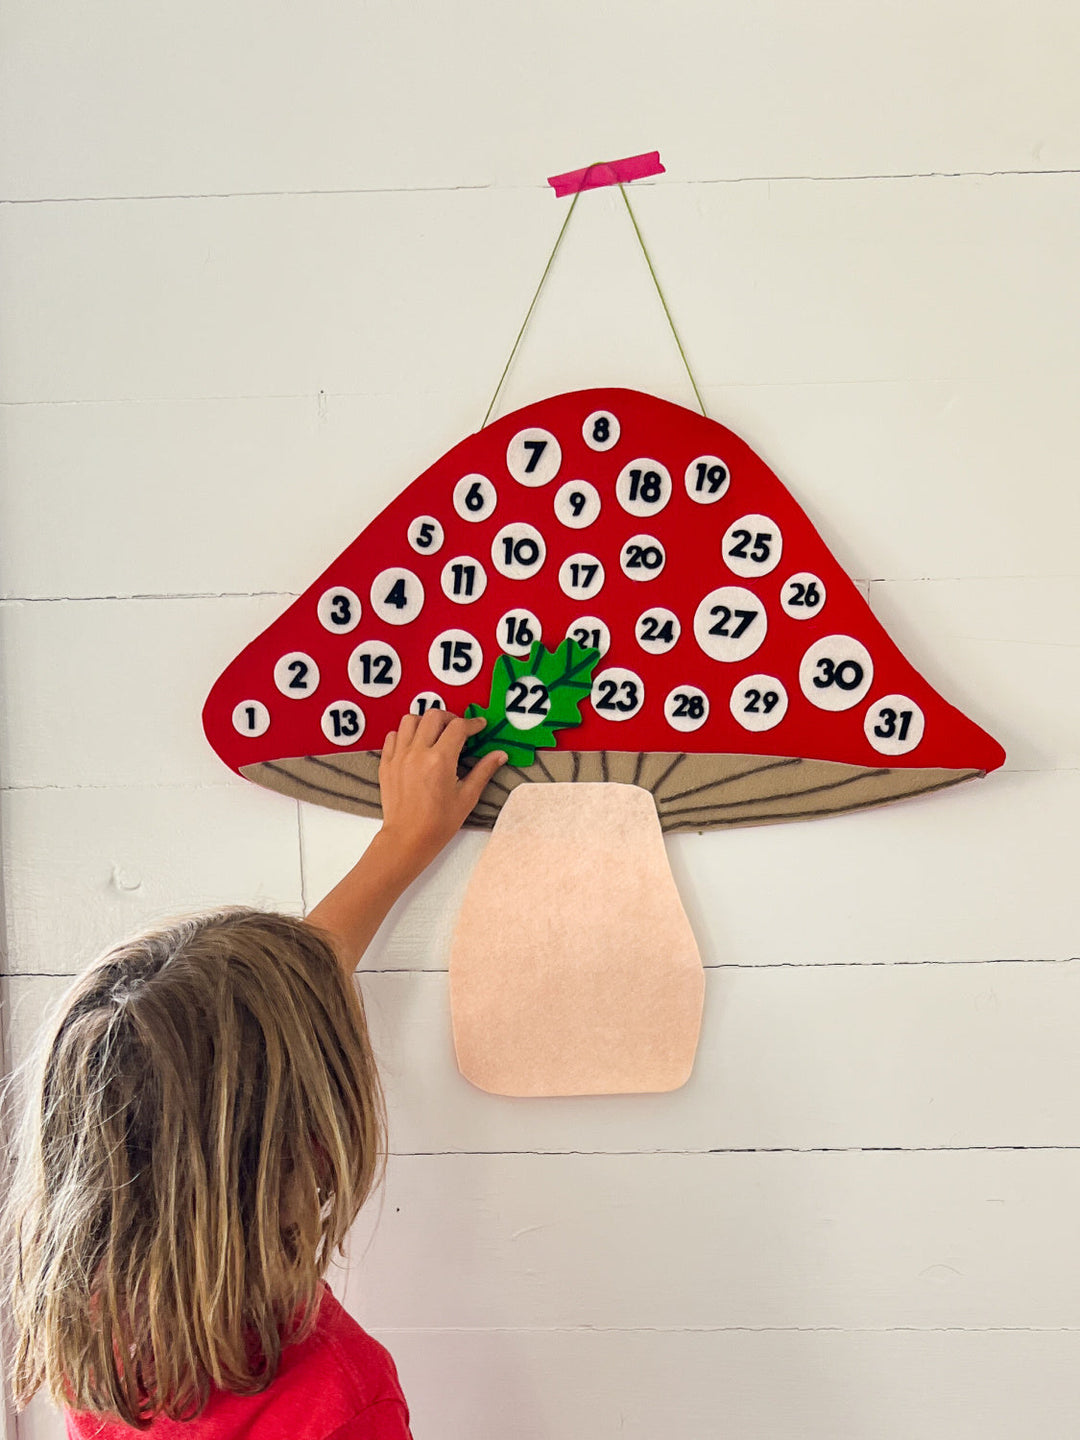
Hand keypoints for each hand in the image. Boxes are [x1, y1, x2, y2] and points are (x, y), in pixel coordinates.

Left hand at [377, 710, 505, 873]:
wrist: (408, 839)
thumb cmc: (439, 822)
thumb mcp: (467, 797)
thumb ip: (483, 771)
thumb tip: (500, 754)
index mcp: (440, 760)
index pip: (458, 727)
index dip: (472, 723)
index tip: (479, 726)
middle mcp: (418, 752)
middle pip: (433, 715)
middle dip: (450, 718)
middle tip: (458, 729)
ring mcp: (399, 756)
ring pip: (410, 720)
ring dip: (425, 722)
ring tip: (435, 734)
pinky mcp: (386, 763)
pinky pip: (393, 736)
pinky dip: (405, 734)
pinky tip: (415, 745)